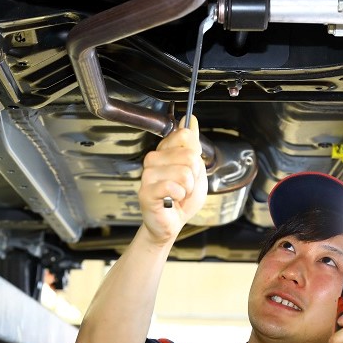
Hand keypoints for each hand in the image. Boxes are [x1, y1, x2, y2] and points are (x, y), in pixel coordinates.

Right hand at [138, 115, 207, 244]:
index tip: (189, 170)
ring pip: (184, 172)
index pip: (185, 135)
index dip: (195, 156)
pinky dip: (180, 196)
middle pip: (189, 155)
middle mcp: (153, 159)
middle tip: (185, 187)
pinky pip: (173, 187)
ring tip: (178, 194)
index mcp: (165, 151)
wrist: (172, 223)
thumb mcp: (196, 169)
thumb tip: (190, 119)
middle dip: (194, 176)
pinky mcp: (146, 191)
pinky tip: (172, 200)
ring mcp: (148, 174)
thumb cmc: (182, 199)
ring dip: (188, 189)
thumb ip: (193, 145)